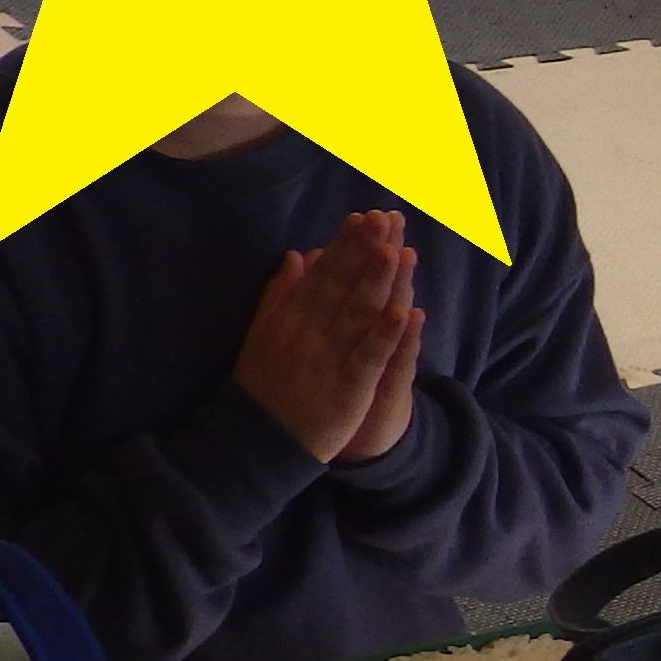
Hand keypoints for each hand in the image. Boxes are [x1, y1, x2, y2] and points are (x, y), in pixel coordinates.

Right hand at [236, 211, 420, 465]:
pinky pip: (368, 358)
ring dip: (377, 282)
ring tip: (394, 249)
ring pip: (356, 316)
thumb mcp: (261, 334)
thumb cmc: (262, 386)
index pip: (321, 275)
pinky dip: (385, 335)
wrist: (256, 443)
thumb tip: (297, 255)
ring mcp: (327, 361)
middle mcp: (306, 334)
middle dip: (363, 251)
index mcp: (288, 318)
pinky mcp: (347, 390)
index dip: (343, 245)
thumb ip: (279, 294)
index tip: (362, 216)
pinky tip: (404, 312)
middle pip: (340, 287)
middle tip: (383, 218)